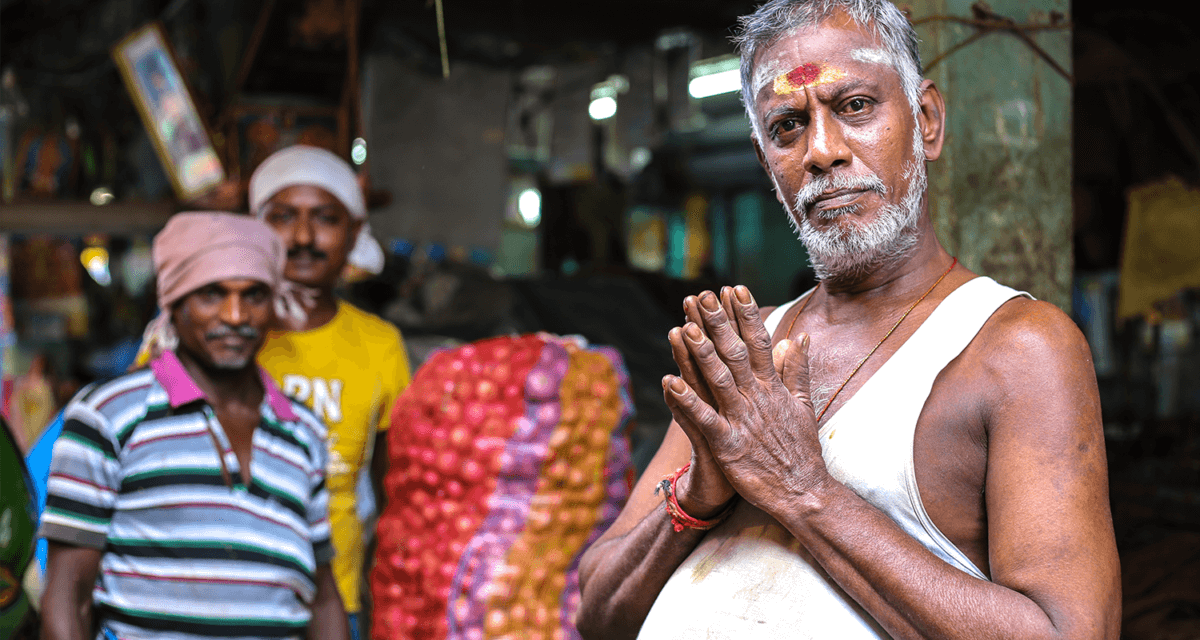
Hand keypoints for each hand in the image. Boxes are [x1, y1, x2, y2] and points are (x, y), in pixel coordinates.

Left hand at [664, 286, 828, 512]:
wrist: (803, 492)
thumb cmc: (800, 451)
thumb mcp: (803, 405)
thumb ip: (797, 370)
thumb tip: (799, 338)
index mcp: (773, 387)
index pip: (759, 342)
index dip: (746, 314)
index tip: (735, 288)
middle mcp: (757, 398)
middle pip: (735, 353)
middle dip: (718, 323)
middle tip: (702, 296)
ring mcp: (742, 420)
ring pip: (718, 380)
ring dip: (700, 353)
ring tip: (684, 328)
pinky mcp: (728, 444)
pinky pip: (704, 419)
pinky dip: (687, 401)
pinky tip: (670, 382)